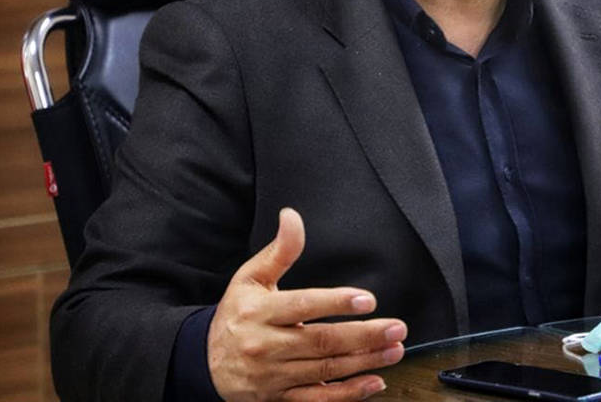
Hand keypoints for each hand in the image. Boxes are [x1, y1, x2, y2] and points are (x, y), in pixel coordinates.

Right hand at [208, 208, 406, 401]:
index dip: (336, 303)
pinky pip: (319, 399)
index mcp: (259, 312)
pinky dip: (349, 394)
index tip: (367, 299)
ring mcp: (274, 376)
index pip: (302, 306)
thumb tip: (292, 217)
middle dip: (364, 335)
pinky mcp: (279, 399)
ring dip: (365, 362)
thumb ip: (279, 250)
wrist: (204, 362)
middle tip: (395, 328)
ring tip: (393, 350)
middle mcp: (266, 345)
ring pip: (325, 370)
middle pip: (321, 342)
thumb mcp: (250, 277)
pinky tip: (374, 381)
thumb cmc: (235, 314)